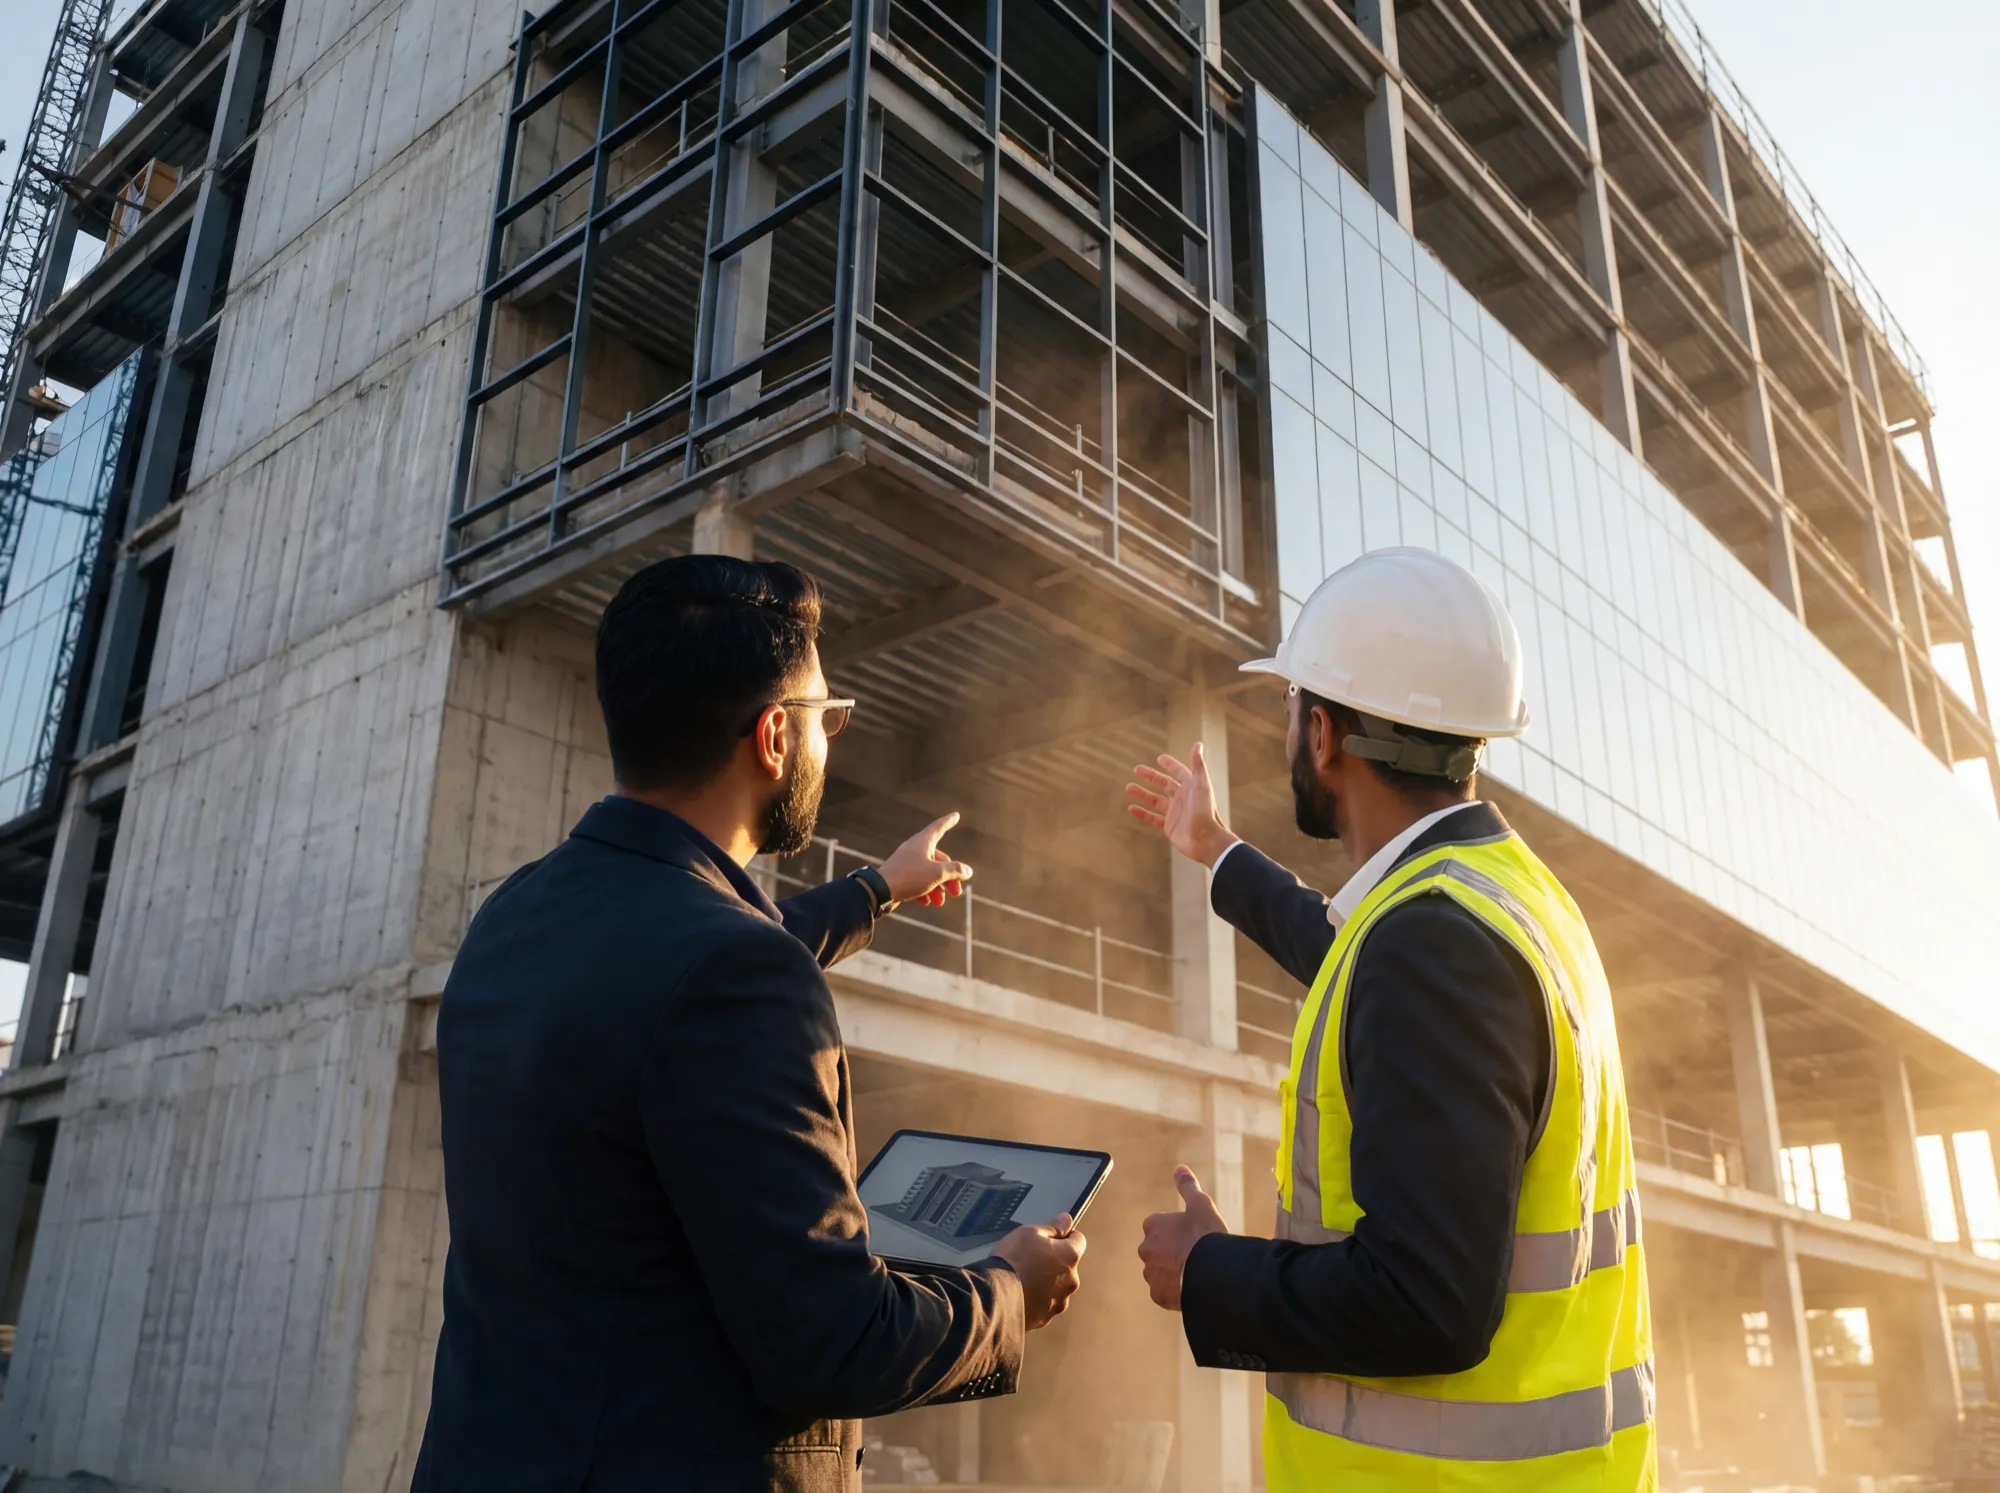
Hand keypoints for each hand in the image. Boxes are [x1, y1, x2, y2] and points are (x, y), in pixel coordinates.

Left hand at [879, 811, 972, 906]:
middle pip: (939, 859)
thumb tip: (968, 871)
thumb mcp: (937, 873)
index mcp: (923, 841)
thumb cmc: (910, 877)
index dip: (949, 821)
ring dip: (937, 888)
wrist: (880, 890)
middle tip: (956, 893)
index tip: (956, 815)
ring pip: (929, 873)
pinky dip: (924, 891)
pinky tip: (925, 902)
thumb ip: (955, 870)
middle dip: (949, 877)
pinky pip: (917, 881)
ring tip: (939, 902)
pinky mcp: (900, 876)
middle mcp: (914, 849)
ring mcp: (906, 862)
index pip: (939, 827)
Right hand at [993, 1213, 1086, 1329]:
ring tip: (1024, 1276)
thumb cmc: (1013, 1263)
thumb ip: (1052, 1227)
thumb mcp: (1030, 1233)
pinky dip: (1037, 1298)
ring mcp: (1059, 1301)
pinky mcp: (1046, 1317)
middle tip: (1032, 1257)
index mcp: (1070, 1256)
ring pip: (1057, 1286)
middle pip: (1067, 1265)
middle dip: (1054, 1260)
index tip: (1052, 1236)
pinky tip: (1021, 1291)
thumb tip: (1066, 1220)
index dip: (1065, 1235)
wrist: (995, 1297)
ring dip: (1046, 1281)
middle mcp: (1070, 1281)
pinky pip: (1045, 1303)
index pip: (1079, 1240)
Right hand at [1125, 744, 1237, 867]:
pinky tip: (1131, 808)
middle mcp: (1183, 799)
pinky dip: (1142, 813)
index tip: (1160, 758)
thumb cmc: (1206, 811)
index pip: (1179, 772)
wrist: (1206, 840)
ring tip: (1128, 787)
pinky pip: (1152, 818)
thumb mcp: (1201, 785)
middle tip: (1136, 769)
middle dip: (1150, 777)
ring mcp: (1175, 813)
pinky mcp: (1169, 827)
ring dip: (1142, 794)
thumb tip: (1198, 744)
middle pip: (1164, 784)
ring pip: (1155, 800)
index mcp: (1191, 787)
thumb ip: (1198, 765)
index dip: (1170, 765)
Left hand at [1137, 1166, 1226, 1311]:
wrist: (1212, 1273)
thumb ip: (1187, 1186)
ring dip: (1174, 1272)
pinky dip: (1176, 1291)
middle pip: (1160, 1250)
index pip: (1162, 1227)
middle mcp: (1145, 1249)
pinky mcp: (1158, 1295)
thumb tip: (1179, 1168)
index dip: (1180, 1231)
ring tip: (1196, 1273)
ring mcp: (1150, 1274)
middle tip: (1196, 1255)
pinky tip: (1192, 1288)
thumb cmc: (1206, 1235)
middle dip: (1174, 1253)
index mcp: (1153, 1225)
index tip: (1195, 1236)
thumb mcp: (1201, 1204)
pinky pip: (1165, 1292)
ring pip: (1161, 1272)